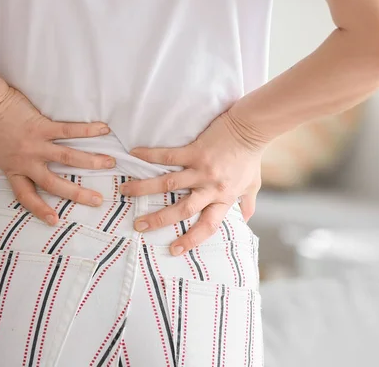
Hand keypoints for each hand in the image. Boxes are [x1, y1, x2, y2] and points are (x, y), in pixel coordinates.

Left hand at [0, 87, 114, 225]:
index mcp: (14, 170)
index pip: (26, 196)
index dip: (40, 210)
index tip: (55, 221)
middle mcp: (27, 161)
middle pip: (53, 183)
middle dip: (77, 194)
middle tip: (98, 200)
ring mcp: (36, 144)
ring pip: (67, 158)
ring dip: (91, 161)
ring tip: (110, 163)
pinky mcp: (42, 126)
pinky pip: (68, 130)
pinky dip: (87, 130)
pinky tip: (104, 130)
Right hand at [119, 109, 265, 255]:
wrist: (251, 128)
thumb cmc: (250, 157)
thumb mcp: (253, 186)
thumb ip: (247, 205)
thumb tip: (245, 221)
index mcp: (223, 199)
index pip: (207, 225)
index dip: (191, 240)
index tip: (173, 251)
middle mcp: (211, 188)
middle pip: (183, 210)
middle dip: (159, 220)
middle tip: (138, 226)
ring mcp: (201, 169)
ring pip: (168, 184)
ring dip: (145, 188)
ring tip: (125, 191)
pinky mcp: (195, 151)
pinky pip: (168, 156)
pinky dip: (150, 156)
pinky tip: (133, 155)